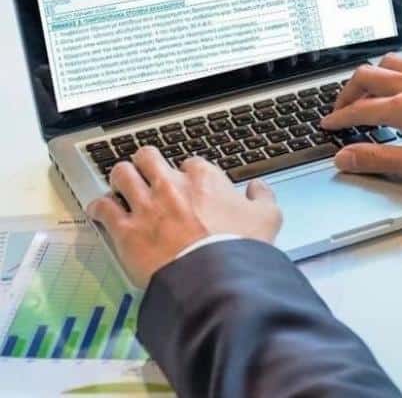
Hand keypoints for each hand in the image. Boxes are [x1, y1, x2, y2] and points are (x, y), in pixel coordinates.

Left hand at [87, 146, 282, 287]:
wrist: (215, 279)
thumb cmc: (239, 248)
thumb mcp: (268, 218)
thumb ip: (263, 198)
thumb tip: (259, 189)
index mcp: (204, 178)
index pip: (190, 163)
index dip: (188, 174)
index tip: (189, 186)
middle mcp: (171, 185)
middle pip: (148, 157)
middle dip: (147, 164)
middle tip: (148, 174)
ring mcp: (146, 206)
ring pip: (121, 174)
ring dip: (121, 179)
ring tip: (122, 186)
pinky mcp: (126, 230)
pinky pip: (103, 207)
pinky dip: (100, 207)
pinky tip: (101, 211)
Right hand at [321, 53, 401, 184]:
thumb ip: (379, 159)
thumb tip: (346, 157)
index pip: (359, 109)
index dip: (339, 119)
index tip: (328, 126)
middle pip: (366, 77)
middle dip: (346, 93)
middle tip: (340, 110)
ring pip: (387, 64)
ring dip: (368, 77)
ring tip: (363, 93)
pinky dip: (391, 70)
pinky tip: (398, 83)